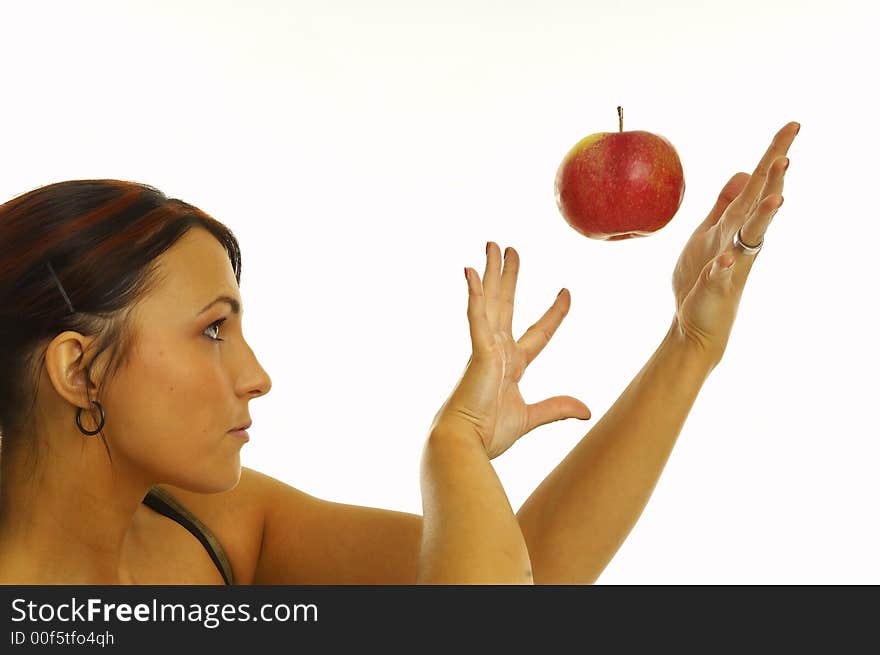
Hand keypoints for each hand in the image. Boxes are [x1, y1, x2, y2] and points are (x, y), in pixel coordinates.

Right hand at [429, 242, 590, 459]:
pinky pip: (475, 316)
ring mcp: (485, 347)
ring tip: (494, 246)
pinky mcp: (477, 350)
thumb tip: (587, 410)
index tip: (566, 292)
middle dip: (508, 276)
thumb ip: (557, 409)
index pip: (538, 332)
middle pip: (505, 304)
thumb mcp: (530, 417)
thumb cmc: (488, 433)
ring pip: (490, 301)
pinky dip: (473, 293)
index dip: (553, 313)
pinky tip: (471, 270)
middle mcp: (497, 350)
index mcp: (511, 365)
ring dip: (492, 273)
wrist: (465, 443)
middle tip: (510, 249)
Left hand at [671, 121, 799, 365]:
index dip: (772, 156)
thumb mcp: (709, 232)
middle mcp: (737, 242)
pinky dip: (720, 269)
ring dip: (762, 217)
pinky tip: (722, 263)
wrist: (695, 324)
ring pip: (749, 238)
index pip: (756, 185)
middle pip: (759, 205)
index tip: (793, 126)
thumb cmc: (702, 277)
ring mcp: (729, 265)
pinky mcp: (714, 288)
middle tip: (789, 152)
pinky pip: (718, 277)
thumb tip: (744, 172)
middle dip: (773, 179)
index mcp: (735, 225)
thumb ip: (724, 204)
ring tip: (777, 198)